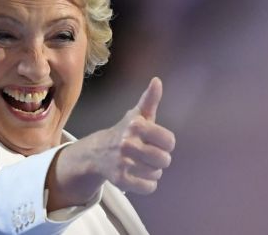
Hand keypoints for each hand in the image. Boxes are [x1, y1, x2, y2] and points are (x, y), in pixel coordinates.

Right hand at [97, 77, 175, 193]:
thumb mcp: (137, 115)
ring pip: (157, 174)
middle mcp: (128, 143)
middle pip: (165, 160)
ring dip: (152, 171)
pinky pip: (149, 187)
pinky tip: (138, 175)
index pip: (170, 141)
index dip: (166, 143)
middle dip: (160, 159)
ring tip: (141, 164)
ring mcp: (123, 162)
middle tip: (148, 154)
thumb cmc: (125, 132)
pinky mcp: (120, 179)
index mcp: (136, 125)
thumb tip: (157, 80)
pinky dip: (147, 184)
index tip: (156, 141)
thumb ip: (150, 100)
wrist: (97, 152)